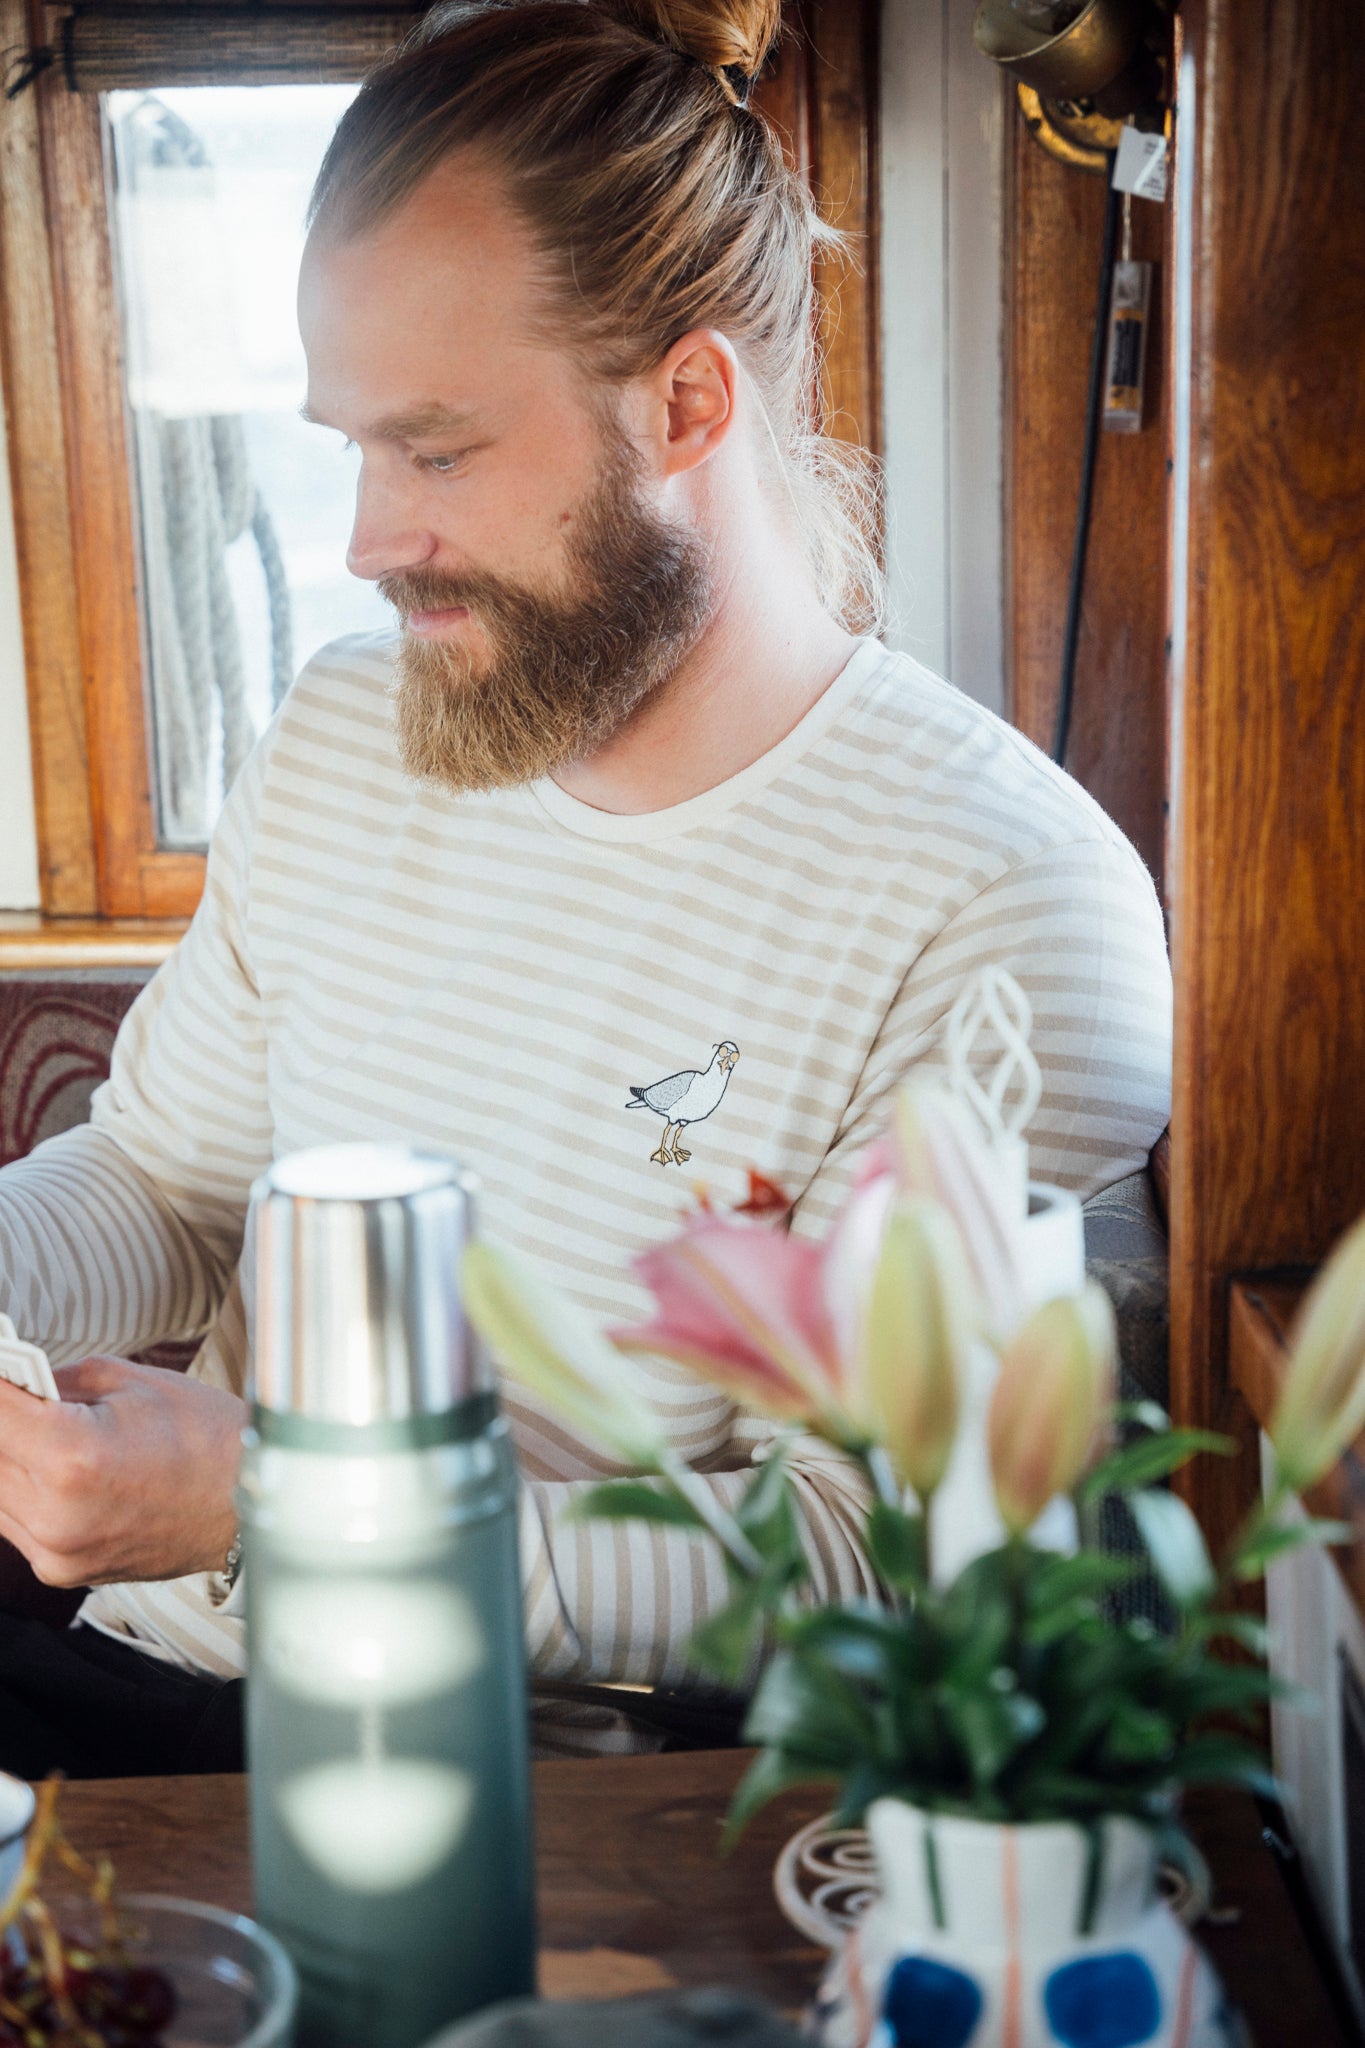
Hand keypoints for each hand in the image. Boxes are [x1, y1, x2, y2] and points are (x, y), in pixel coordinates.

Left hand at [0, 1358, 245, 1587]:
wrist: (251, 1503)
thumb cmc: (203, 1435)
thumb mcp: (127, 1381)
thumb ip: (51, 1381)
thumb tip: (8, 1380)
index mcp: (72, 1455)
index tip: (2, 1366)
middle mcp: (54, 1513)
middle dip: (5, 1419)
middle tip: (22, 1396)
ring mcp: (55, 1550)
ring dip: (7, 1456)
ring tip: (44, 1432)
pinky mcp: (60, 1572)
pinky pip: (13, 1523)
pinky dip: (21, 1491)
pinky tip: (52, 1469)